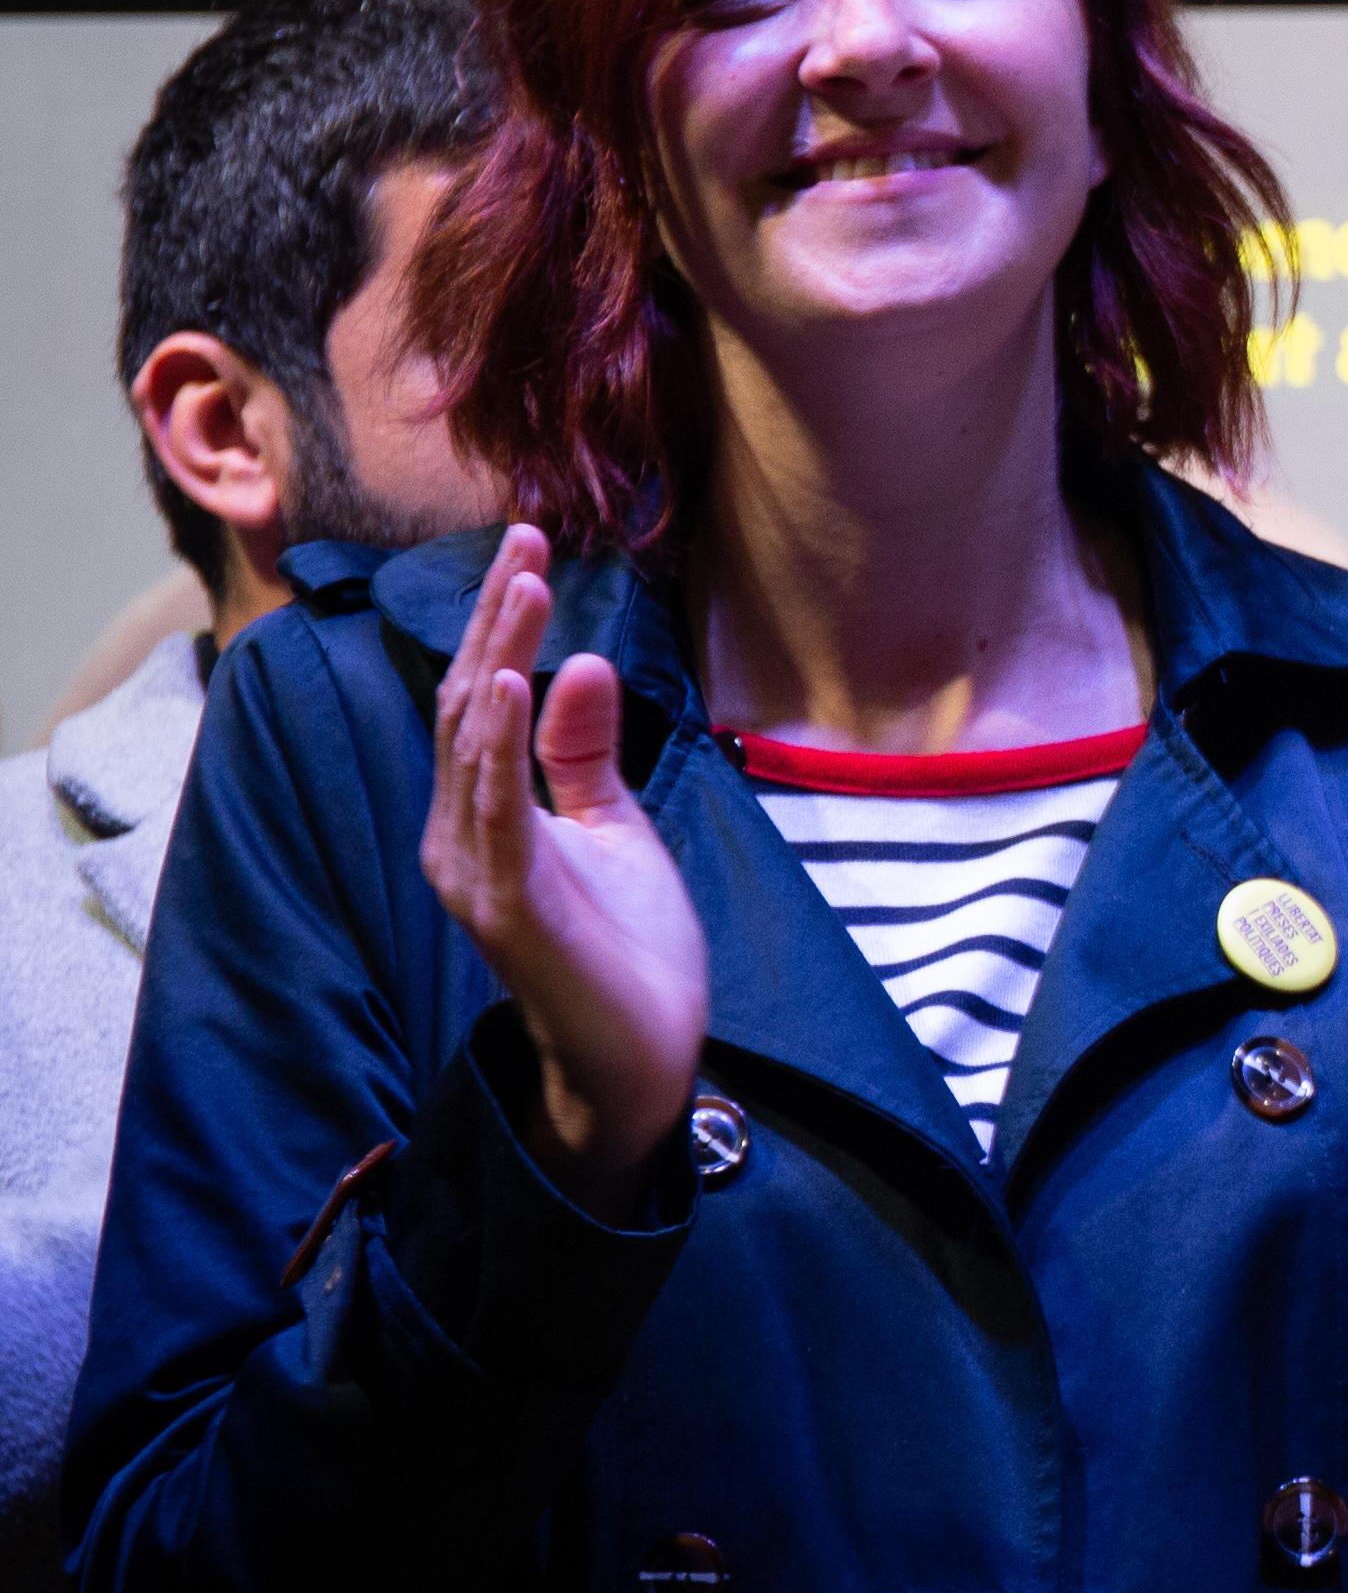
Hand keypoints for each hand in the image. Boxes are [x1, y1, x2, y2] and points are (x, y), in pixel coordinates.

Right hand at [420, 524, 708, 1190]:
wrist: (644, 1052)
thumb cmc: (624, 943)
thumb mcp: (611, 827)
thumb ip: (584, 753)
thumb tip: (580, 660)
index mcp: (480, 816)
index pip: (481, 699)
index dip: (499, 623)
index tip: (531, 546)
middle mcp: (458, 837)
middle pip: (469, 706)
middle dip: (495, 621)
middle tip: (526, 540)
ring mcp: (474, 872)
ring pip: (474, 746)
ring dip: (499, 659)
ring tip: (523, 586)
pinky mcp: (509, 907)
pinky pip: (499, 813)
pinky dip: (502, 748)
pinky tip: (515, 686)